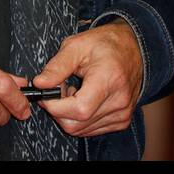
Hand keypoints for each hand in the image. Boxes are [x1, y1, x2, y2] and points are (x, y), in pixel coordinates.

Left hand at [33, 20, 142, 136]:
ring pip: (82, 130)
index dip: (56, 106)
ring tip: (73, 92)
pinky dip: (80, 119)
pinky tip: (83, 99)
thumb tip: (39, 84)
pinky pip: (91, 129)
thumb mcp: (77, 45)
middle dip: (59, 111)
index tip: (45, 95)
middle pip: (77, 124)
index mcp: (109, 79)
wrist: (134, 48)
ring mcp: (122, 113)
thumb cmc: (105, 44)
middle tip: (60, 89)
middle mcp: (119, 100)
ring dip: (69, 115)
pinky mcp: (122, 120)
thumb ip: (57, 66)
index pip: (79, 109)